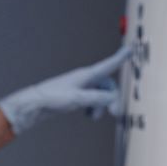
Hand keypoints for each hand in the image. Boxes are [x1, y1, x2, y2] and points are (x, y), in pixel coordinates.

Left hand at [0, 45, 131, 134]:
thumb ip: (97, 98)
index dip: (120, 58)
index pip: (108, 65)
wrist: (35, 105)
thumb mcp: (78, 99)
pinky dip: (93, 109)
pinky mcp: (77, 96)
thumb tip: (112, 98)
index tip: (130, 49)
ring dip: (101, 107)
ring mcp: (82, 88)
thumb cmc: (53, 98)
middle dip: (112, 100)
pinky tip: (87, 115)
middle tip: (115, 113)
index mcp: (86, 75)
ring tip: (92, 116)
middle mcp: (86, 79)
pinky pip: (93, 101)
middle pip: (108, 86)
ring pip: (101, 96)